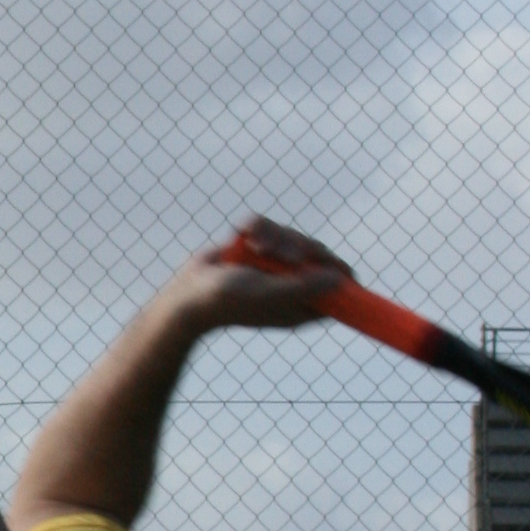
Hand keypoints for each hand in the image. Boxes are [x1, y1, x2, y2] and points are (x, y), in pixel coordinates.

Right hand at [166, 216, 351, 333]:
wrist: (190, 292)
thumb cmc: (229, 301)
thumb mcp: (270, 295)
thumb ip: (306, 287)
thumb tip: (339, 278)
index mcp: (303, 304)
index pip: (338, 286)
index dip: (336, 269)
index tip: (321, 260)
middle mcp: (293, 284)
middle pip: (317, 253)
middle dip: (298, 247)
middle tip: (281, 255)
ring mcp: (274, 265)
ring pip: (292, 235)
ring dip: (274, 235)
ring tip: (256, 246)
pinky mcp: (257, 248)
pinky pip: (268, 226)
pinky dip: (256, 227)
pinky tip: (244, 235)